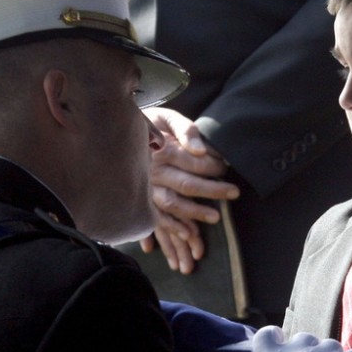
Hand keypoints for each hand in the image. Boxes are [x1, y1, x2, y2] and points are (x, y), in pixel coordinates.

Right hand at [141, 107, 239, 271]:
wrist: (118, 134)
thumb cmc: (149, 124)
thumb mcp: (166, 117)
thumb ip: (185, 129)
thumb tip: (200, 150)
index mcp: (161, 150)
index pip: (194, 162)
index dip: (214, 166)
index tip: (226, 167)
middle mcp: (152, 171)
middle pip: (187, 184)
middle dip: (213, 190)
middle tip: (234, 193)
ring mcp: (146, 187)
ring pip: (172, 204)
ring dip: (194, 213)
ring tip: (215, 217)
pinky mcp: (140, 199)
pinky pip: (156, 217)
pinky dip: (171, 227)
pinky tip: (187, 234)